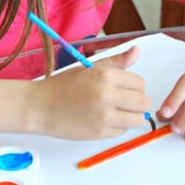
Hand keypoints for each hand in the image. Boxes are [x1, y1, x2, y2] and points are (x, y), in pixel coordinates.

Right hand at [32, 46, 150, 139]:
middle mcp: (107, 96)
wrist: (40, 106)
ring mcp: (104, 117)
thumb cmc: (63, 86)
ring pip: (137, 120)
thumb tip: (137, 51)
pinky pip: (122, 131)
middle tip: (126, 102)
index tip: (127, 89)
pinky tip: (104, 119)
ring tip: (116, 111)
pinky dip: (117, 126)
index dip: (136, 87)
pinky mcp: (99, 133)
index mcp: (105, 76)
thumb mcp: (89, 68)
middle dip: (139, 103)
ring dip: (131, 116)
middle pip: (144, 103)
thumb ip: (117, 62)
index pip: (140, 84)